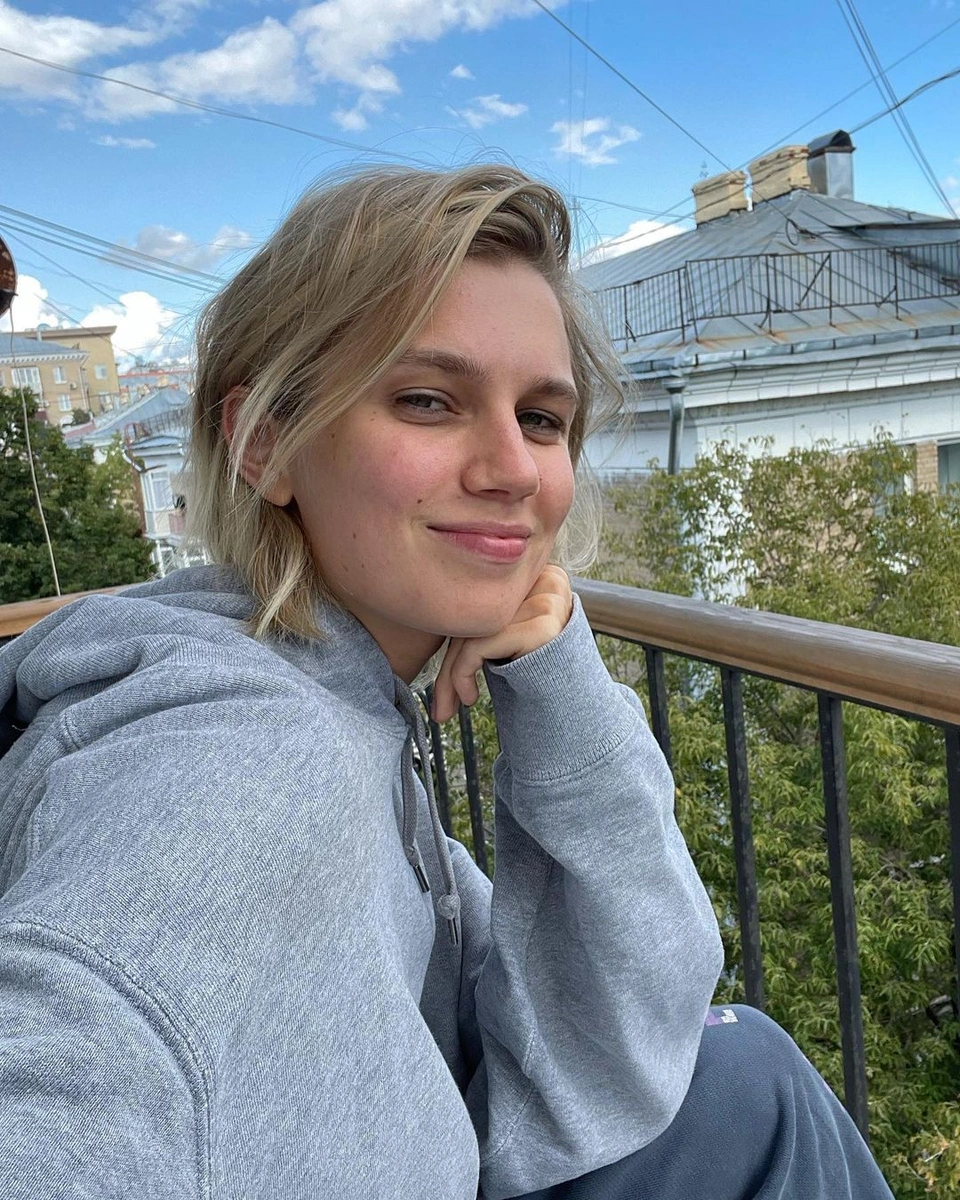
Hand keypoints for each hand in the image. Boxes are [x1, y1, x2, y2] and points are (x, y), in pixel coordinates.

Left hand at [430, 565, 572, 723]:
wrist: (576, 708)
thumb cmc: (536, 675)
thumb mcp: (505, 638)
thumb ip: (479, 618)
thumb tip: (419, 608)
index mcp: (537, 573)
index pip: (481, 598)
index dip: (453, 636)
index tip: (443, 676)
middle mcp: (546, 579)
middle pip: (476, 612)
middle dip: (448, 662)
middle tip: (439, 705)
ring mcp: (547, 602)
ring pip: (471, 630)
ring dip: (450, 674)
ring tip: (451, 705)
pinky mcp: (542, 628)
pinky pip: (479, 644)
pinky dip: (461, 673)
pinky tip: (470, 696)